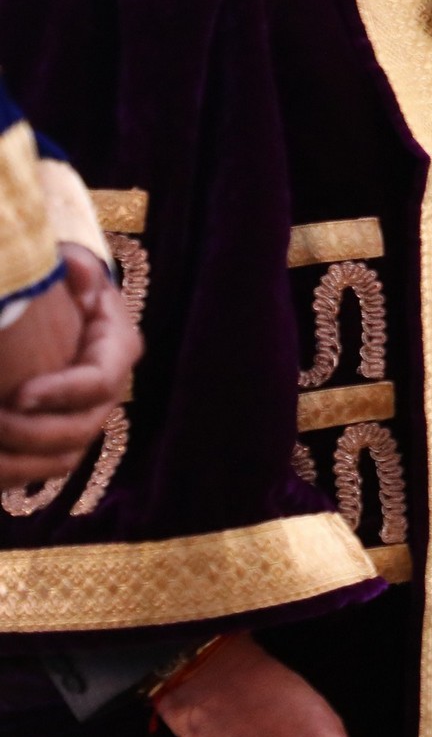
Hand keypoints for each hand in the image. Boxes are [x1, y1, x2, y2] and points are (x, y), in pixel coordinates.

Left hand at [0, 250, 138, 489]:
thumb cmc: (49, 278)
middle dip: (31, 432)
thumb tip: (75, 271)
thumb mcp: (59, 264)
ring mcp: (82, 417)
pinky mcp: (54, 436)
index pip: (99, 381)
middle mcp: (105, 389)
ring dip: (18, 461)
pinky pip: (38, 468)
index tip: (17, 394)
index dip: (63, 393)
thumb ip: (69, 269)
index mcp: (116, 345)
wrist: (36, 303)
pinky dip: (7, 472)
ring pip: (61, 459)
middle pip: (81, 429)